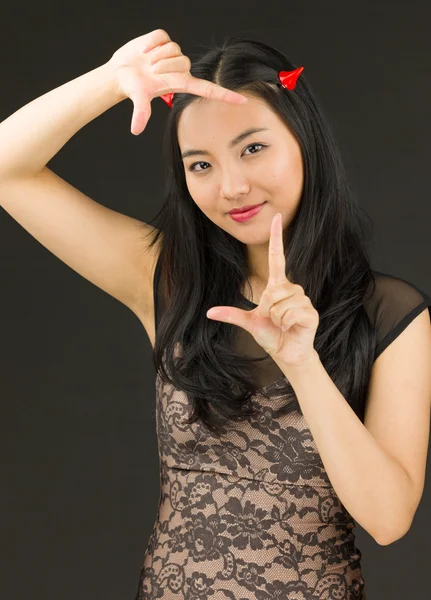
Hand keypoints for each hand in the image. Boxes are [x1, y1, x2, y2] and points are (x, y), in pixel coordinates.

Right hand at [107, 28, 247, 135]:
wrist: (121, 72)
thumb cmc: (133, 86)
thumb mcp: (138, 98)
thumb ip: (140, 113)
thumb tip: (135, 130)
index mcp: (181, 84)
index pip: (208, 90)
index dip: (225, 95)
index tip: (242, 101)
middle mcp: (181, 69)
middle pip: (182, 61)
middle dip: (164, 65)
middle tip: (151, 71)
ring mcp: (173, 53)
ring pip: (172, 48)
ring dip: (156, 55)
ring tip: (147, 62)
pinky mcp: (164, 39)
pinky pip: (161, 37)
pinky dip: (150, 43)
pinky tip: (144, 51)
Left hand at [206, 213, 319, 368]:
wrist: (287, 353)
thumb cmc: (270, 335)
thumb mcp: (248, 322)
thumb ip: (231, 314)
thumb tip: (208, 313)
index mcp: (277, 286)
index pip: (277, 256)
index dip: (277, 237)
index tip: (276, 217)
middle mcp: (292, 289)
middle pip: (272, 291)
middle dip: (267, 309)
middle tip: (273, 320)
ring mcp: (303, 300)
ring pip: (280, 304)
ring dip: (276, 318)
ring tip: (283, 324)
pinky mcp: (310, 312)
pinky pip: (290, 313)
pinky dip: (285, 324)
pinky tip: (291, 328)